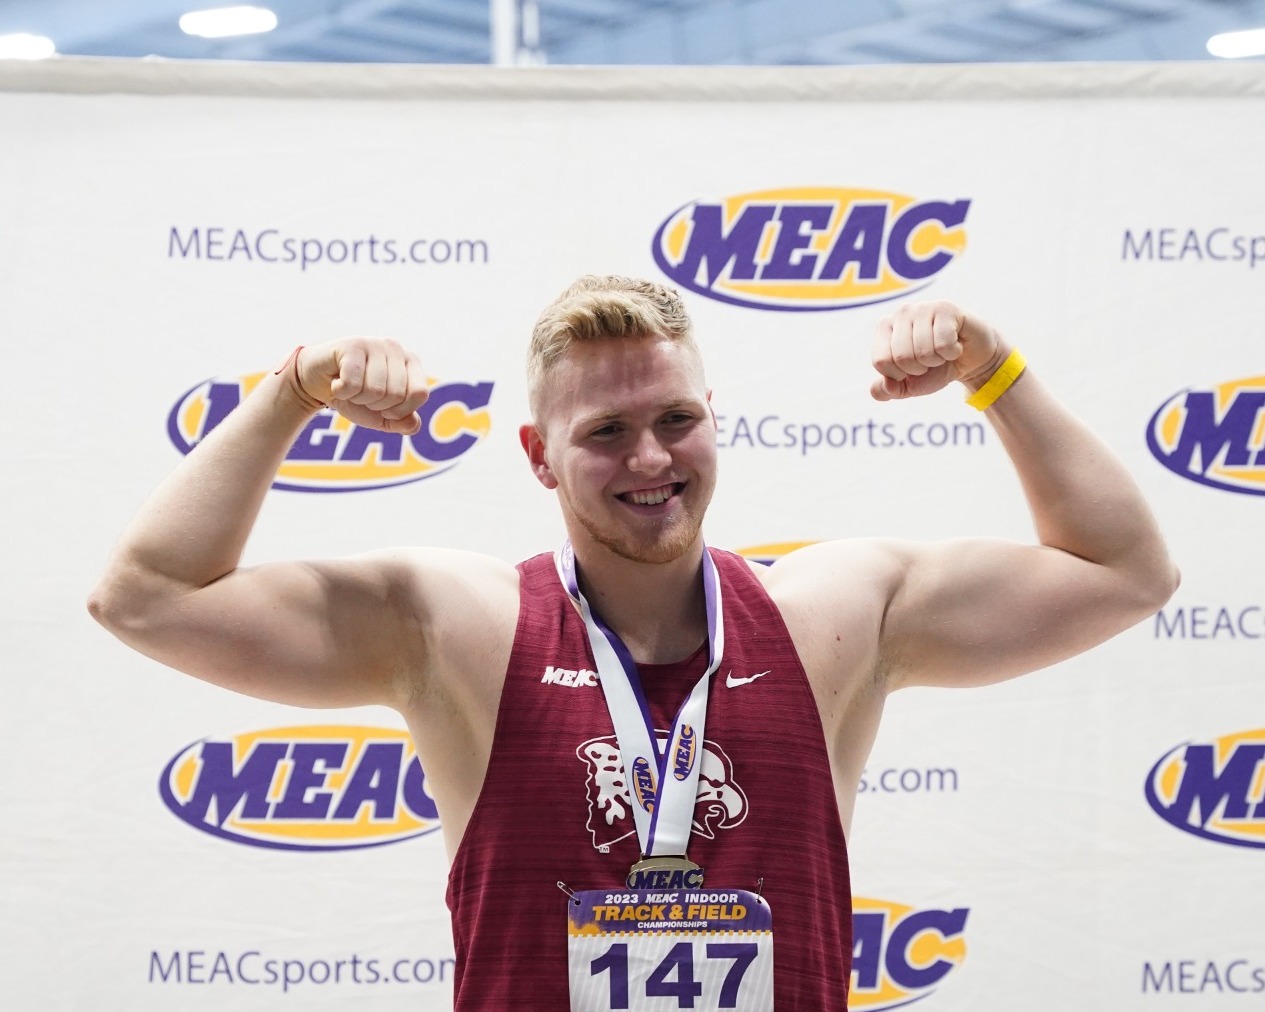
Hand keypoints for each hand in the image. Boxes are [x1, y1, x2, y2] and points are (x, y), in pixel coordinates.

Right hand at [292, 338, 428, 433]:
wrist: (317, 383)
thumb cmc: (354, 397)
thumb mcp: (380, 416)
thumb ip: (401, 422)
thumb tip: (413, 425)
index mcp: (411, 362)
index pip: (420, 394)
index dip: (399, 410)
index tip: (382, 406)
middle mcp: (395, 348)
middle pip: (396, 394)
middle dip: (375, 405)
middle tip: (361, 394)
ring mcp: (374, 344)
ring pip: (375, 390)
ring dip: (357, 398)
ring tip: (349, 386)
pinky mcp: (351, 345)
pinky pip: (353, 383)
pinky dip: (342, 391)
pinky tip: (337, 381)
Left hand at [870, 300, 1006, 401]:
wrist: (969, 359)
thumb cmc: (935, 369)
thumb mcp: (908, 385)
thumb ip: (888, 390)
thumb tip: (882, 389)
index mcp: (884, 327)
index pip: (881, 361)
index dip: (898, 375)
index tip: (911, 368)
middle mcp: (901, 312)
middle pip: (902, 357)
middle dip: (919, 369)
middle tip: (931, 360)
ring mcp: (923, 307)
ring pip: (923, 352)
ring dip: (937, 360)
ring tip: (942, 351)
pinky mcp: (946, 308)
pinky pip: (944, 345)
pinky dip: (952, 353)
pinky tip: (955, 344)